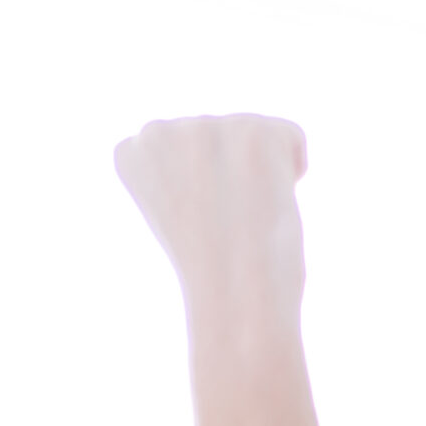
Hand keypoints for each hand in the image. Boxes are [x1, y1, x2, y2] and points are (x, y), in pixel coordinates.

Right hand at [113, 114, 308, 313]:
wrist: (235, 299)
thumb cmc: (215, 274)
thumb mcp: (181, 211)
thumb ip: (187, 168)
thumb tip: (225, 150)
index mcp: (131, 151)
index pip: (187, 146)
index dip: (207, 186)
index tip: (199, 218)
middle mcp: (157, 130)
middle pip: (222, 134)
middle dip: (236, 172)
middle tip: (227, 222)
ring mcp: (204, 126)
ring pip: (255, 133)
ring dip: (264, 172)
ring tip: (247, 215)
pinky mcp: (253, 131)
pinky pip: (292, 136)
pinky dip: (294, 169)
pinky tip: (273, 200)